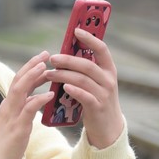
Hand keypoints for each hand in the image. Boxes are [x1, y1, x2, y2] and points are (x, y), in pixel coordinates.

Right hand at [0, 52, 54, 158]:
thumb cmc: (6, 146)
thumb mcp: (16, 123)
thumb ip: (23, 109)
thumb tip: (34, 99)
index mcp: (8, 105)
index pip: (18, 81)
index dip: (30, 69)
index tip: (43, 59)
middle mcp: (8, 107)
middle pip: (18, 79)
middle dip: (31, 65)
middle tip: (46, 54)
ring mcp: (11, 116)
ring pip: (20, 90)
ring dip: (33, 76)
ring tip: (46, 67)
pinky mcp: (17, 128)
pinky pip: (28, 110)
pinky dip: (38, 99)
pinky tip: (50, 94)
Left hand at [48, 29, 123, 147]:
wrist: (108, 128)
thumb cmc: (98, 99)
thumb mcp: (96, 82)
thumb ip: (86, 68)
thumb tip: (66, 52)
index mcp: (108, 69)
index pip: (102, 49)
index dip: (90, 38)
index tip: (76, 31)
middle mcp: (109, 80)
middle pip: (87, 65)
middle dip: (68, 60)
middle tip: (52, 58)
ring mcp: (105, 94)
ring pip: (82, 80)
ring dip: (64, 75)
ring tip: (49, 74)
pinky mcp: (98, 108)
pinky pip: (85, 96)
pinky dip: (74, 90)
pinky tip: (64, 87)